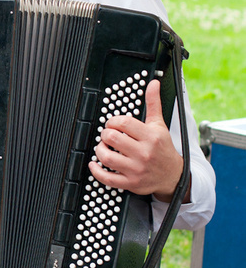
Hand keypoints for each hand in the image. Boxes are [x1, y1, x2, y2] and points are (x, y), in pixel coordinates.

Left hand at [88, 79, 184, 201]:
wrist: (174, 175)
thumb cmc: (163, 148)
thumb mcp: (159, 125)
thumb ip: (153, 103)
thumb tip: (153, 84)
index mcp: (151, 137)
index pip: (123, 123)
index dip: (112, 121)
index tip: (112, 124)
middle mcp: (144, 153)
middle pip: (112, 138)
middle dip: (105, 134)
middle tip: (108, 135)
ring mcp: (136, 169)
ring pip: (107, 157)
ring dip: (100, 150)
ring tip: (103, 147)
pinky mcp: (131, 183)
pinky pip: (107, 178)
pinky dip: (96, 171)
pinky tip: (94, 163)